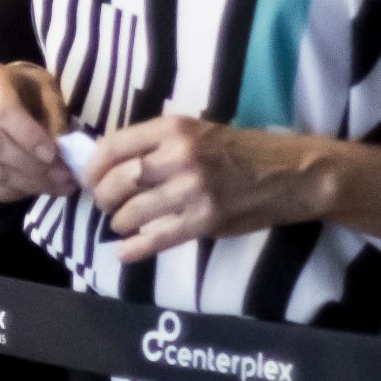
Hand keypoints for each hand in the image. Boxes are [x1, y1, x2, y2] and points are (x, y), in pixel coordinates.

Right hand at [0, 63, 77, 203]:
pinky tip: (34, 186)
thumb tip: (61, 159)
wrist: (15, 97)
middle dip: (32, 165)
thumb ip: (55, 124)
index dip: (28, 136)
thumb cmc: (36, 95)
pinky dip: (12, 193)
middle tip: (63, 175)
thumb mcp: (52, 96)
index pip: (2, 110)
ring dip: (28, 183)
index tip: (53, 154)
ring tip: (58, 184)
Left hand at [90, 116, 329, 263]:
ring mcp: (193, 190)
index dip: (93, 166)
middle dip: (102, 196)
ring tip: (119, 223)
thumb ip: (158, 144)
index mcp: (174, 128)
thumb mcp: (197, 131)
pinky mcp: (206, 220)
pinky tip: (123, 252)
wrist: (292, 173)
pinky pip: (159, 237)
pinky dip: (136, 247)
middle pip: (119, 180)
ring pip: (134, 210)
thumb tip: (113, 164)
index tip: (89, 178)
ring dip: (119, 221)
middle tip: (102, 204)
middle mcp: (179, 156)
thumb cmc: (242, 149)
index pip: (114, 146)